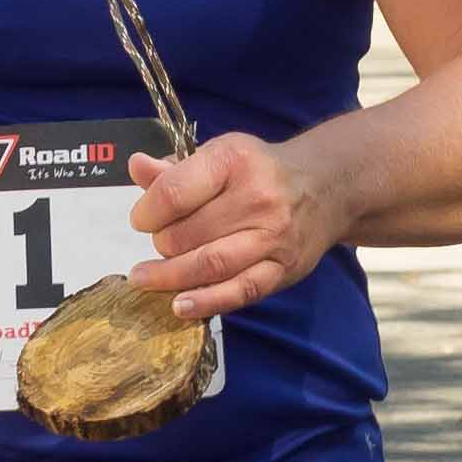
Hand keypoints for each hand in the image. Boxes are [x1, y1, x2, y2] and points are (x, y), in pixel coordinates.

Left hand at [128, 131, 334, 321]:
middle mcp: (257, 198)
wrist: (325, 187)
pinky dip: (207, 302)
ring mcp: (273, 237)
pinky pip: (240, 291)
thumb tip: (137, 167)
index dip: (147, 212)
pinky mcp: (283, 269)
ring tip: (146, 279)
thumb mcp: (219, 155)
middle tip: (159, 243)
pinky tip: (180, 306)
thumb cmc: (259, 171)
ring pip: (210, 265)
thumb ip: (175, 169)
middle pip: (187, 234)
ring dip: (170, 277)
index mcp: (234, 161)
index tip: (142, 219)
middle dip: (162, 243)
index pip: (175, 192)